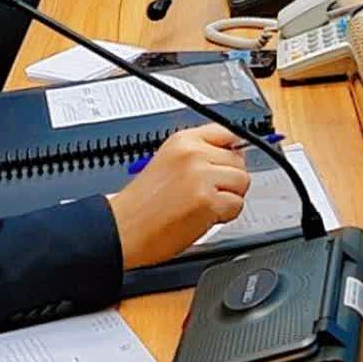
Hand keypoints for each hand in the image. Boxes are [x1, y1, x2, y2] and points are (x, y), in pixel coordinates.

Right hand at [106, 125, 249, 269]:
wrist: (121, 229)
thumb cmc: (141, 204)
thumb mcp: (167, 162)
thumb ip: (198, 154)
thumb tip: (231, 156)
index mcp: (183, 141)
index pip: (227, 133)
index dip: (230, 153)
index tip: (227, 165)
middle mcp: (194, 154)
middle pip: (238, 161)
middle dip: (228, 181)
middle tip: (207, 194)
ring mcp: (201, 176)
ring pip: (241, 182)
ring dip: (229, 198)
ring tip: (203, 206)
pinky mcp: (207, 200)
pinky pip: (236, 205)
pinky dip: (224, 216)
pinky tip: (202, 218)